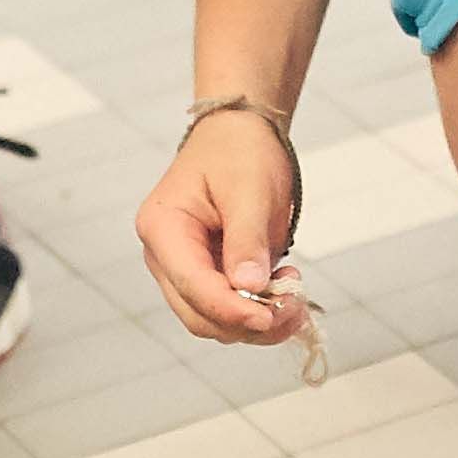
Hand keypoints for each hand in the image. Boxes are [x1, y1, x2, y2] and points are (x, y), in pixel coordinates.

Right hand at [135, 110, 306, 347]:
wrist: (239, 135)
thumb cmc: (239, 153)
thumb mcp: (250, 190)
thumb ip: (247, 240)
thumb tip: (249, 287)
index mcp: (163, 227)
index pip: (191, 284)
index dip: (232, 308)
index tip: (271, 317)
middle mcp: (163, 255)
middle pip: (198, 314)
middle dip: (247, 321)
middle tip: (294, 308)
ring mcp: (181, 268)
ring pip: (212, 319)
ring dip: (254, 321)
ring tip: (293, 294)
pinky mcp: (203, 274)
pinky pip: (225, 308)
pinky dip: (255, 310)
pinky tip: (282, 289)